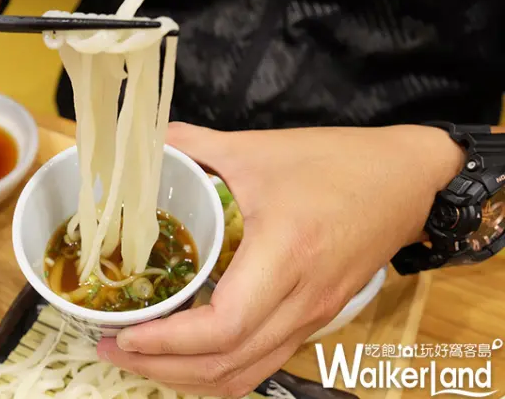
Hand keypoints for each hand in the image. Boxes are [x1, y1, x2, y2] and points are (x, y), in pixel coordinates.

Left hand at [97, 122, 464, 396]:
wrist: (404, 180)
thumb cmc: (336, 163)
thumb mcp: (258, 148)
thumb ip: (195, 143)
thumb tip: (143, 142)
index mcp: (285, 254)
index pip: (225, 326)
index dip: (168, 342)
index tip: (124, 333)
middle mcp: (301, 299)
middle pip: (227, 364)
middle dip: (162, 369)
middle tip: (113, 349)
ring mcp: (311, 317)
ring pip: (244, 374)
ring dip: (188, 378)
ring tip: (141, 359)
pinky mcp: (314, 319)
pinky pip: (261, 364)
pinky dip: (218, 370)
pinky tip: (187, 353)